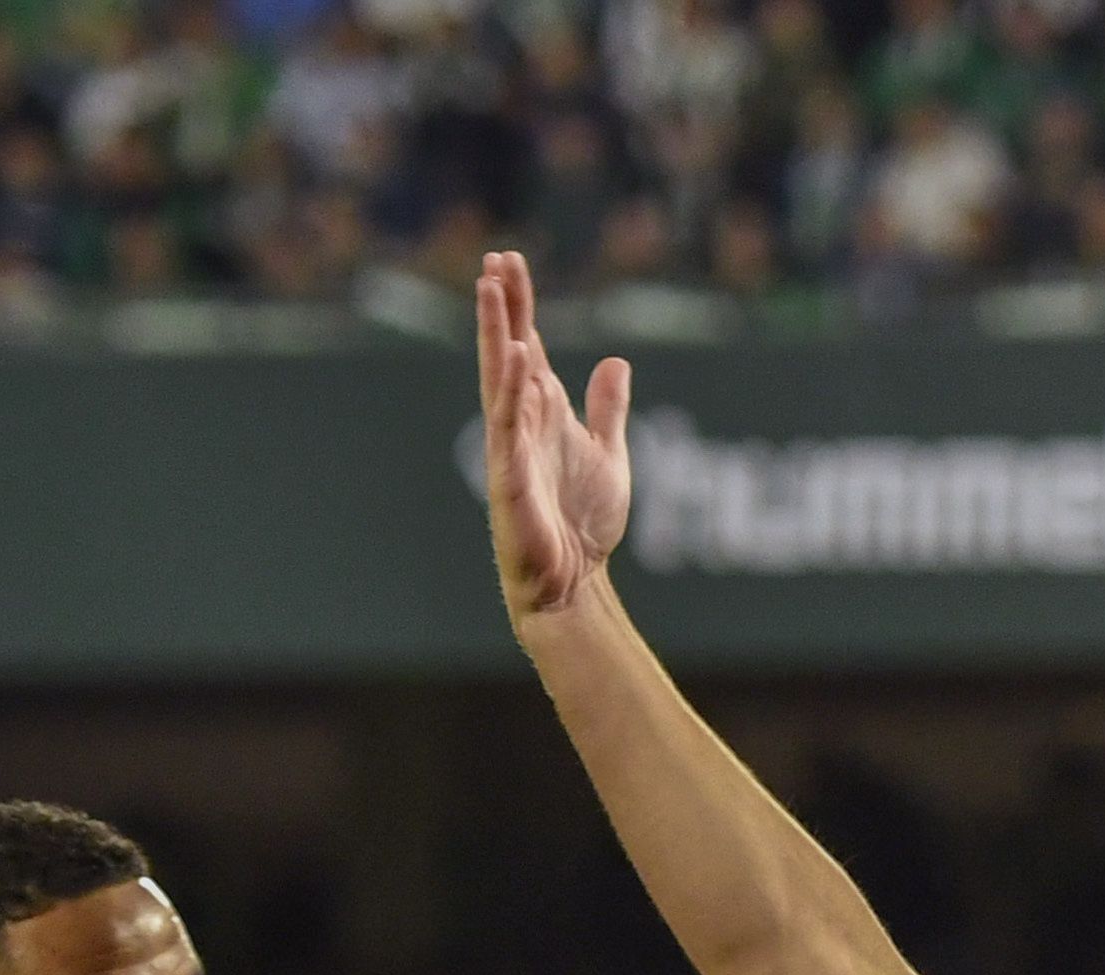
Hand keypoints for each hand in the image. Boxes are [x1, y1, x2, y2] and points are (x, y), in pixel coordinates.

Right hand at [476, 251, 627, 620]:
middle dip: (501, 308)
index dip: (518, 306)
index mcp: (543, 414)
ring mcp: (513, 450)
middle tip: (494, 260)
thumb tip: (614, 363)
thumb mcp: (608, 455)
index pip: (526, 347)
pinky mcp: (512, 481)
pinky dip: (511, 394)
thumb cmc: (584, 525)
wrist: (574, 583)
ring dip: (495, 336)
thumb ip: (608, 410)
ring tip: (490, 291)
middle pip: (507, 352)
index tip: (508, 263)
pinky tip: (512, 358)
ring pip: (500, 382)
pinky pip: (508, 430)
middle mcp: (522, 424)